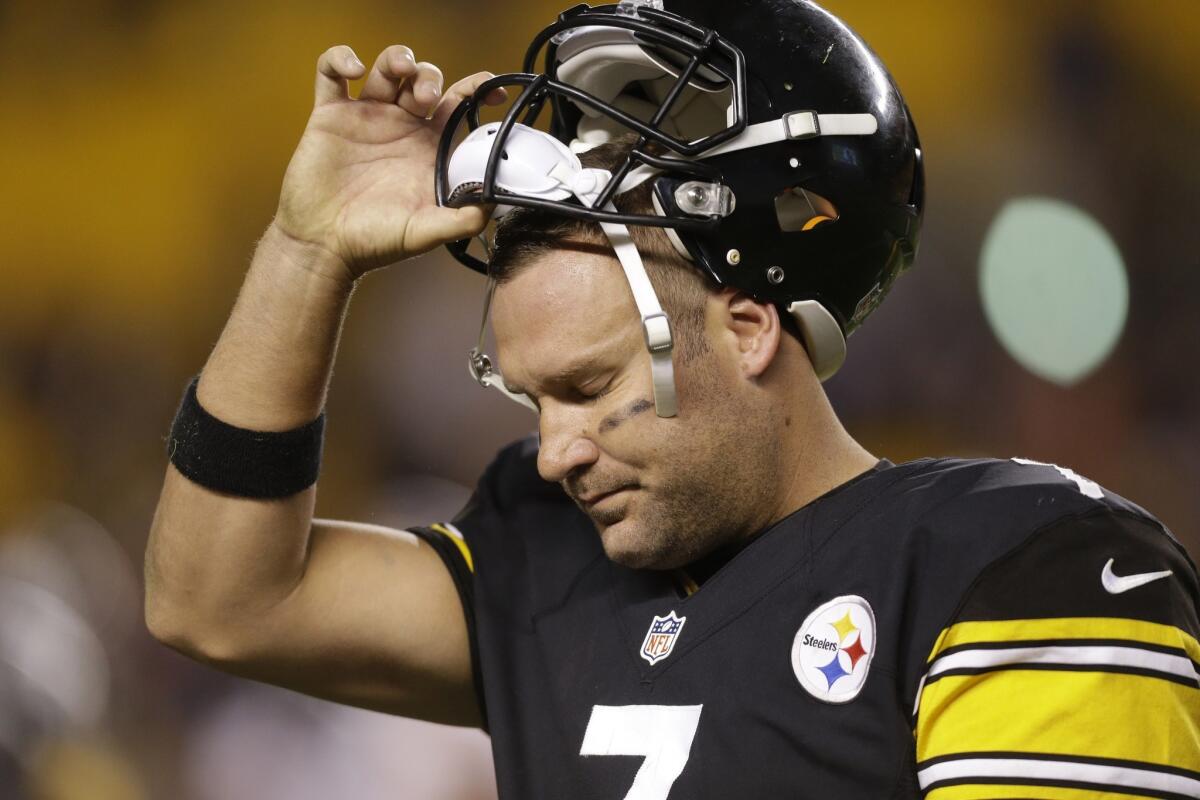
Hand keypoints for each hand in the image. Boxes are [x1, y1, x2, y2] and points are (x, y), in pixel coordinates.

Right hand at [272, 44, 507, 280]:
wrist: (324, 245)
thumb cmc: (374, 241)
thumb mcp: (425, 232)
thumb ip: (460, 220)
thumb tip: (493, 207)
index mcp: (427, 148)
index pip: (458, 106)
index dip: (476, 90)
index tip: (492, 88)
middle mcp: (400, 127)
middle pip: (423, 80)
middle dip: (429, 78)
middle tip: (426, 98)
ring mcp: (365, 118)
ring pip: (386, 69)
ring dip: (398, 59)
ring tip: (401, 72)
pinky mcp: (330, 116)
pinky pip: (331, 73)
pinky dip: (340, 59)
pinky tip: (354, 68)